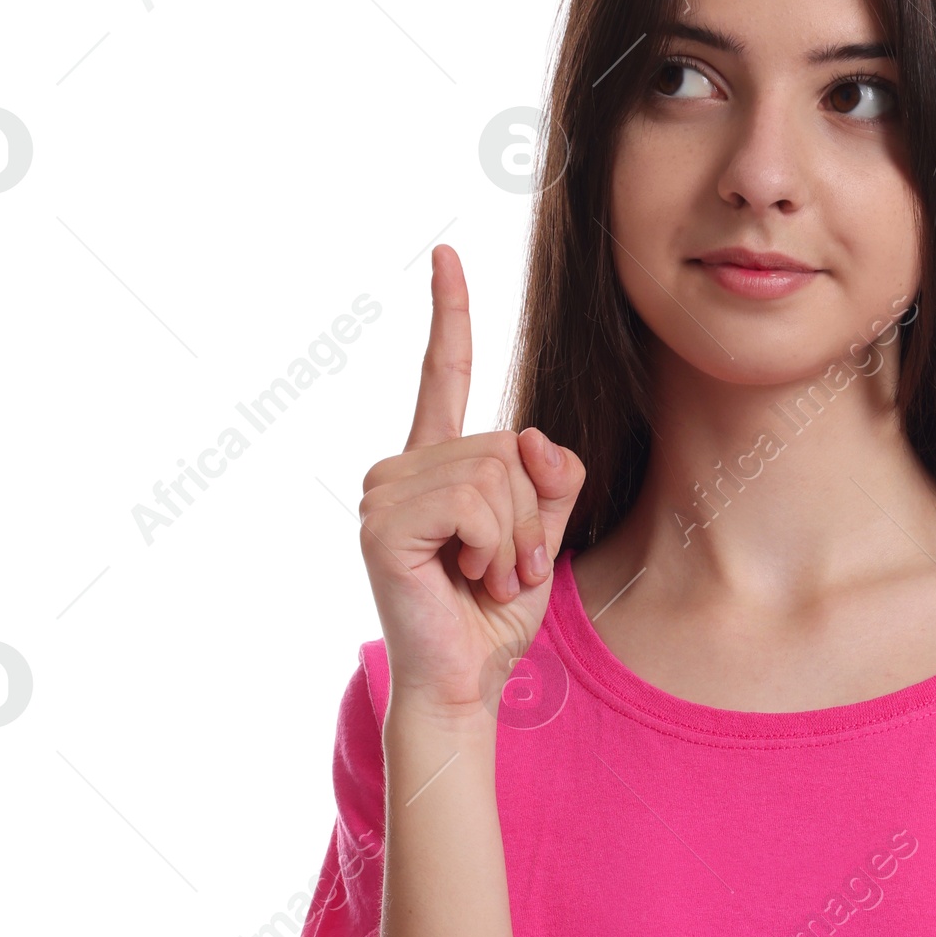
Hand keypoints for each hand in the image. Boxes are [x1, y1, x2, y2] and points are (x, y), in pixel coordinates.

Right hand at [358, 245, 585, 721]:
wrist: (464, 681)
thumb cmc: (495, 614)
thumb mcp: (544, 536)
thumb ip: (551, 478)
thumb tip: (533, 436)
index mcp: (435, 466)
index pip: (441, 376)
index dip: (448, 316)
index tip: (446, 255)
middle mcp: (401, 468)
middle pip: (505, 444)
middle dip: (531, 515)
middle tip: (507, 569)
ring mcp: (385, 492)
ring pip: (494, 471)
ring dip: (516, 537)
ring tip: (488, 578)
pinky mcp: (383, 523)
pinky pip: (472, 501)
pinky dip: (493, 545)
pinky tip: (469, 578)